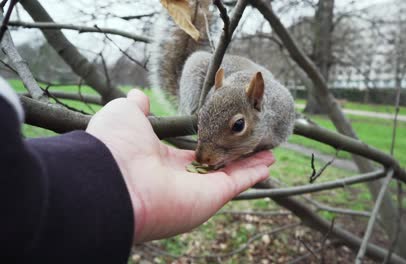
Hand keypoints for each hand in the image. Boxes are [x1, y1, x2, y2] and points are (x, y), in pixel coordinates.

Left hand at [86, 89, 274, 242]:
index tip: (225, 132)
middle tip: (253, 144)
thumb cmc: (114, 146)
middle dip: (236, 157)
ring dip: (251, 165)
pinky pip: (237, 183)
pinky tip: (268, 163)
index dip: (212, 143)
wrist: (110, 177)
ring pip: (231, 175)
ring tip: (270, 154)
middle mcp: (182, 178)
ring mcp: (198, 189)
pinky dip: (254, 173)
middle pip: (217, 166)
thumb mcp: (124, 115)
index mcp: (162, 161)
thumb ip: (136, 107)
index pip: (193, 153)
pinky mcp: (211, 196)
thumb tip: (139, 96)